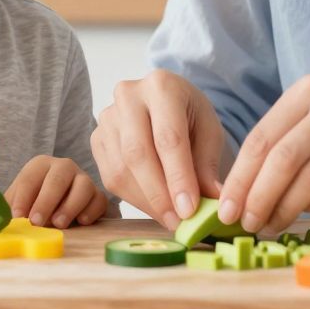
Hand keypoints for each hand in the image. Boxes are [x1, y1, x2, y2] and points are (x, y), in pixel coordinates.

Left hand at [5, 156, 105, 227]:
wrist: (57, 211)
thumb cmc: (33, 205)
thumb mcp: (17, 203)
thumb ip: (10, 208)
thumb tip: (1, 219)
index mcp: (40, 165)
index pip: (30, 177)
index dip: (23, 197)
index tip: (17, 216)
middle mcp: (63, 167)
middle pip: (58, 177)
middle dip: (46, 200)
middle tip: (36, 222)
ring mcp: (83, 179)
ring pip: (83, 185)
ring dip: (70, 205)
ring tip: (58, 224)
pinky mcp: (98, 195)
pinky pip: (99, 199)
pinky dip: (91, 210)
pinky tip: (82, 222)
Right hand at [90, 69, 228, 228]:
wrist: (165, 103)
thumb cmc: (190, 116)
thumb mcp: (209, 131)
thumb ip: (207, 165)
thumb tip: (213, 201)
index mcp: (162, 86)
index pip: (168, 137)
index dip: (178, 177)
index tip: (189, 210)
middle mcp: (128, 95)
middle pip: (138, 152)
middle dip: (159, 194)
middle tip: (178, 222)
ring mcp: (107, 117)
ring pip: (121, 168)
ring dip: (146, 201)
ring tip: (170, 219)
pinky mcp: (96, 138)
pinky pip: (110, 176)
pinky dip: (133, 199)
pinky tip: (154, 208)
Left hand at [218, 73, 309, 232]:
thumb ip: (288, 134)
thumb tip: (248, 184)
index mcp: (308, 90)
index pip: (261, 138)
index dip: (239, 176)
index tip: (224, 206)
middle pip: (281, 159)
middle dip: (257, 197)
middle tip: (243, 223)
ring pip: (309, 177)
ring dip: (284, 208)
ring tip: (269, 226)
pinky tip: (301, 214)